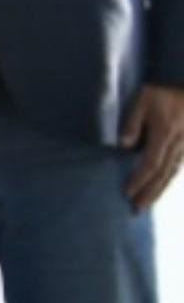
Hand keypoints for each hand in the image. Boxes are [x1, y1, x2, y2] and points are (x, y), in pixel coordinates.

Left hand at [122, 83, 183, 212]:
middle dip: (149, 194)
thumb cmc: (162, 91)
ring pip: (172, 174)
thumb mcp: (143, 100)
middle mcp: (177, 145)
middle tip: (137, 211)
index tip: (127, 193)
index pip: (150, 164)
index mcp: (164, 135)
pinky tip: (160, 187)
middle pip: (163, 175)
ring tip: (146, 204)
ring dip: (159, 190)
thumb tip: (124, 145)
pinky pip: (177, 167)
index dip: (139, 180)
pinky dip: (168, 180)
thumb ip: (133, 122)